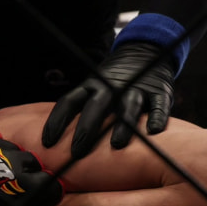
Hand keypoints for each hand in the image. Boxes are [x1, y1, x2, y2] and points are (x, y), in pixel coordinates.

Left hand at [42, 42, 175, 157]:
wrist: (146, 52)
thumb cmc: (114, 82)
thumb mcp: (95, 88)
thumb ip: (81, 109)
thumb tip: (56, 142)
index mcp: (92, 85)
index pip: (69, 102)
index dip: (57, 122)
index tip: (47, 143)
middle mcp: (111, 86)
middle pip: (96, 106)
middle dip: (86, 129)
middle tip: (77, 153)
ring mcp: (136, 88)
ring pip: (128, 106)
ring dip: (122, 126)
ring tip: (116, 145)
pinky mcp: (159, 91)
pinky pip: (158, 105)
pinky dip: (157, 118)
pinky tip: (153, 132)